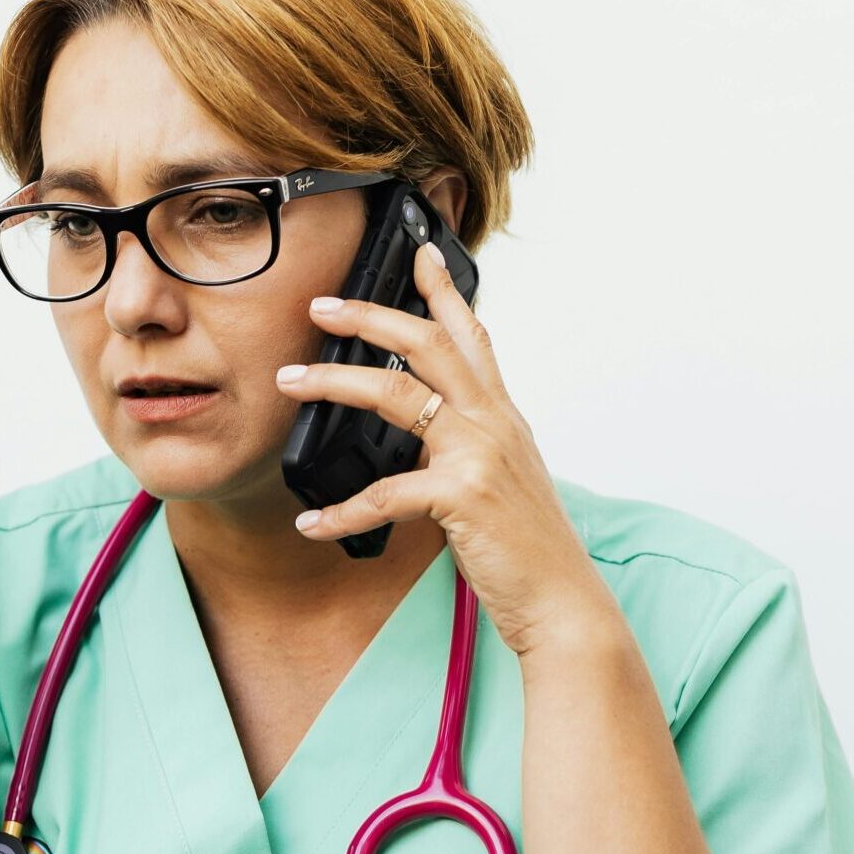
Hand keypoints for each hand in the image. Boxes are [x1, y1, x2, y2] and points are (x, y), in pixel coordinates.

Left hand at [276, 242, 618, 658]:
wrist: (562, 600)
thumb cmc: (528, 548)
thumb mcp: (502, 482)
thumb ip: (465, 451)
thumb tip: (423, 443)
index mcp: (501, 416)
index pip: (473, 336)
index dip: (443, 292)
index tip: (418, 253)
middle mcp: (493, 423)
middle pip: (427, 344)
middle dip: (370, 315)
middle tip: (321, 304)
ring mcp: (479, 454)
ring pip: (396, 394)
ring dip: (334, 382)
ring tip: (290, 381)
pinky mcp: (463, 496)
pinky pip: (385, 494)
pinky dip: (341, 511)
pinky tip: (312, 523)